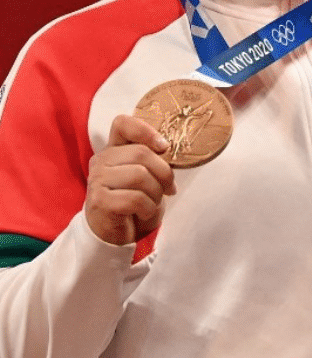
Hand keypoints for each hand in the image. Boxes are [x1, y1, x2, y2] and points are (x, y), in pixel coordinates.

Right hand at [85, 115, 176, 246]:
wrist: (116, 234)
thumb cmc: (134, 202)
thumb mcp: (147, 176)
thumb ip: (153, 158)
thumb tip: (168, 147)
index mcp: (113, 150)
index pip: (122, 124)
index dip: (146, 131)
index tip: (164, 147)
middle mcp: (101, 161)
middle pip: (141, 153)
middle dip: (164, 174)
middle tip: (168, 189)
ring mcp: (97, 180)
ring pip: (140, 175)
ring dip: (156, 193)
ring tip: (152, 202)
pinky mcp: (99, 200)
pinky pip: (135, 198)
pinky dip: (148, 207)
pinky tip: (143, 212)